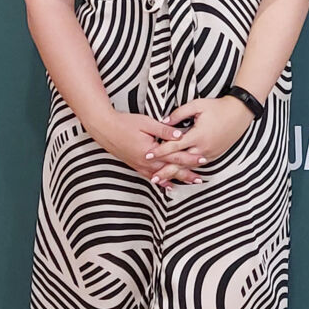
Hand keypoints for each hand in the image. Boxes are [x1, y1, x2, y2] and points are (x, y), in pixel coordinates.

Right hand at [85, 109, 200, 186]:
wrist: (105, 129)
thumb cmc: (125, 123)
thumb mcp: (147, 123)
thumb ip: (164, 130)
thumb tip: (180, 135)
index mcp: (151, 150)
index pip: (175, 156)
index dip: (190, 158)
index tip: (203, 160)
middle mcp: (146, 161)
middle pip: (170, 169)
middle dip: (186, 174)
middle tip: (199, 180)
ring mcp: (140, 165)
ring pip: (162, 175)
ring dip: (176, 179)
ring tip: (189, 183)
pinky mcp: (135, 165)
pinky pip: (150, 176)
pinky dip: (161, 182)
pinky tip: (168, 186)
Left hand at [145, 96, 257, 183]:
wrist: (240, 113)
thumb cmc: (218, 107)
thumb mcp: (197, 105)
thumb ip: (179, 114)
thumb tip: (163, 122)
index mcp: (197, 135)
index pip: (174, 146)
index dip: (160, 151)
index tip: (148, 155)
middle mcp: (203, 148)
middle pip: (180, 162)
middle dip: (165, 170)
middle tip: (152, 177)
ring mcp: (210, 153)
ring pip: (189, 166)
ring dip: (176, 173)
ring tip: (163, 178)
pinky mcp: (214, 155)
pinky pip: (198, 165)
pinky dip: (188, 170)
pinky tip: (181, 174)